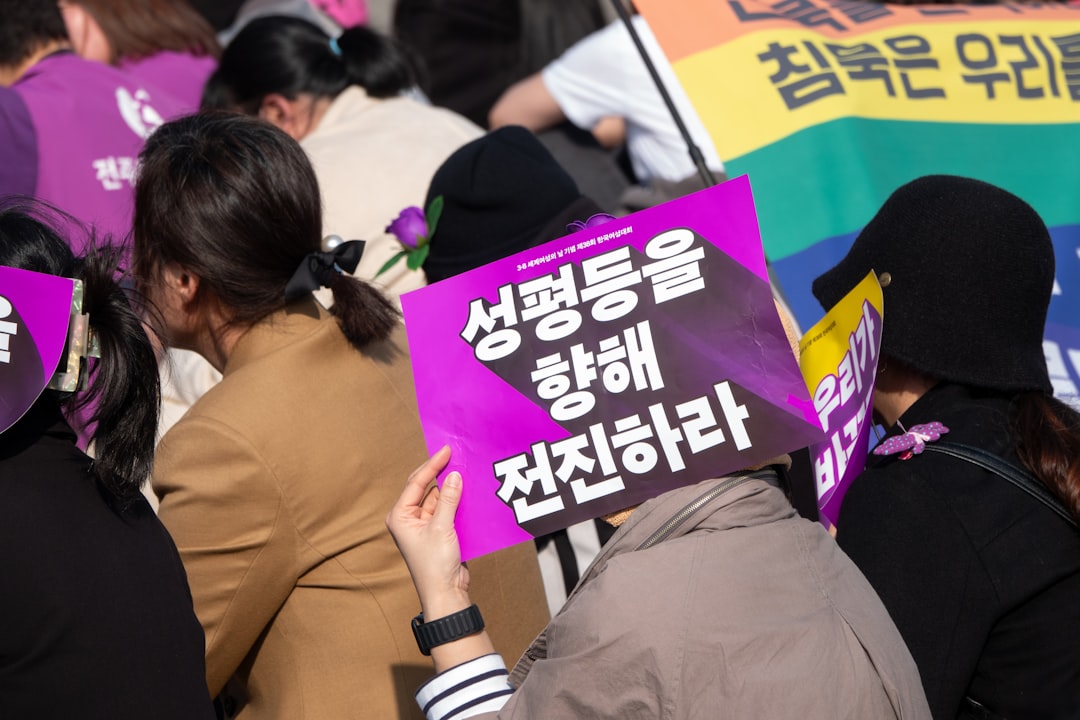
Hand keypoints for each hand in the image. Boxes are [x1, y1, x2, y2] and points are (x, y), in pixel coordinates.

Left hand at [386, 446, 471, 618]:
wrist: (445, 593)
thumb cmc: (435, 564)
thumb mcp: (442, 527)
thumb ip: (448, 499)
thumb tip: (455, 475)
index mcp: (400, 516)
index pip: (416, 482)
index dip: (432, 465)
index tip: (446, 450)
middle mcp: (409, 518)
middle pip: (425, 487)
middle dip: (440, 473)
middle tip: (456, 454)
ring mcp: (424, 525)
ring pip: (439, 498)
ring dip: (451, 487)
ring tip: (465, 469)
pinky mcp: (438, 531)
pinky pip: (447, 509)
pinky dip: (457, 500)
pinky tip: (468, 490)